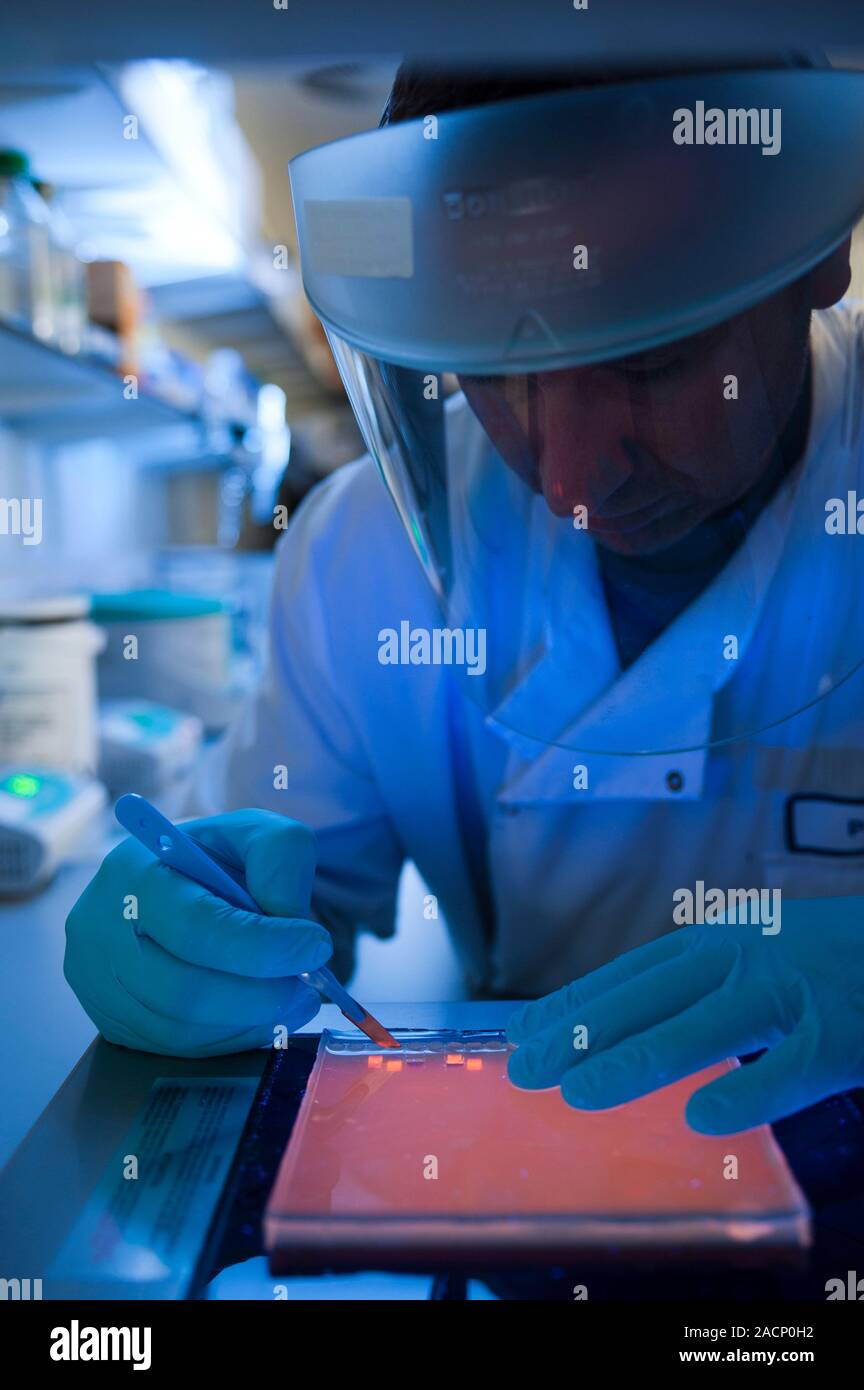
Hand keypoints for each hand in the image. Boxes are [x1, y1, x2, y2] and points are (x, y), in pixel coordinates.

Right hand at [65, 809, 331, 1056]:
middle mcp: (100, 930)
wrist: (179, 889)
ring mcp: (99, 983)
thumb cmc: (217, 861)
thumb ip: (280, 857)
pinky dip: (230, 1038)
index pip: (196, 925)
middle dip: (261, 995)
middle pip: (183, 989)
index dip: (264, 946)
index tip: (316, 945)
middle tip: (308, 986)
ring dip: (252, 1021)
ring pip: (181, 1028)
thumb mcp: (255, 833)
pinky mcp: (112, 1023)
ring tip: (295, 999)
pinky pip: (177, 1050)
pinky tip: (260, 1015)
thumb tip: (288, 918)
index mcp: (133, 871)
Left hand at [506, 897, 863, 1132]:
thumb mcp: (766, 949)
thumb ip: (708, 983)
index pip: (634, 972)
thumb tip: (634, 1021)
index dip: (578, 1001)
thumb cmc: (841, 955)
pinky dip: (749, 1092)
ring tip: (578, 1093)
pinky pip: (793, 1069)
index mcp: (728, 934)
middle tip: (525, 1069)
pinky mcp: (847, 1031)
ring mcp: (798, 988)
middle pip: (649, 996)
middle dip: (582, 1032)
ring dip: (635, 1059)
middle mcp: (751, 951)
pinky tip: (706, 1119)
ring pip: (702, 1027)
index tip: (525, 1030)